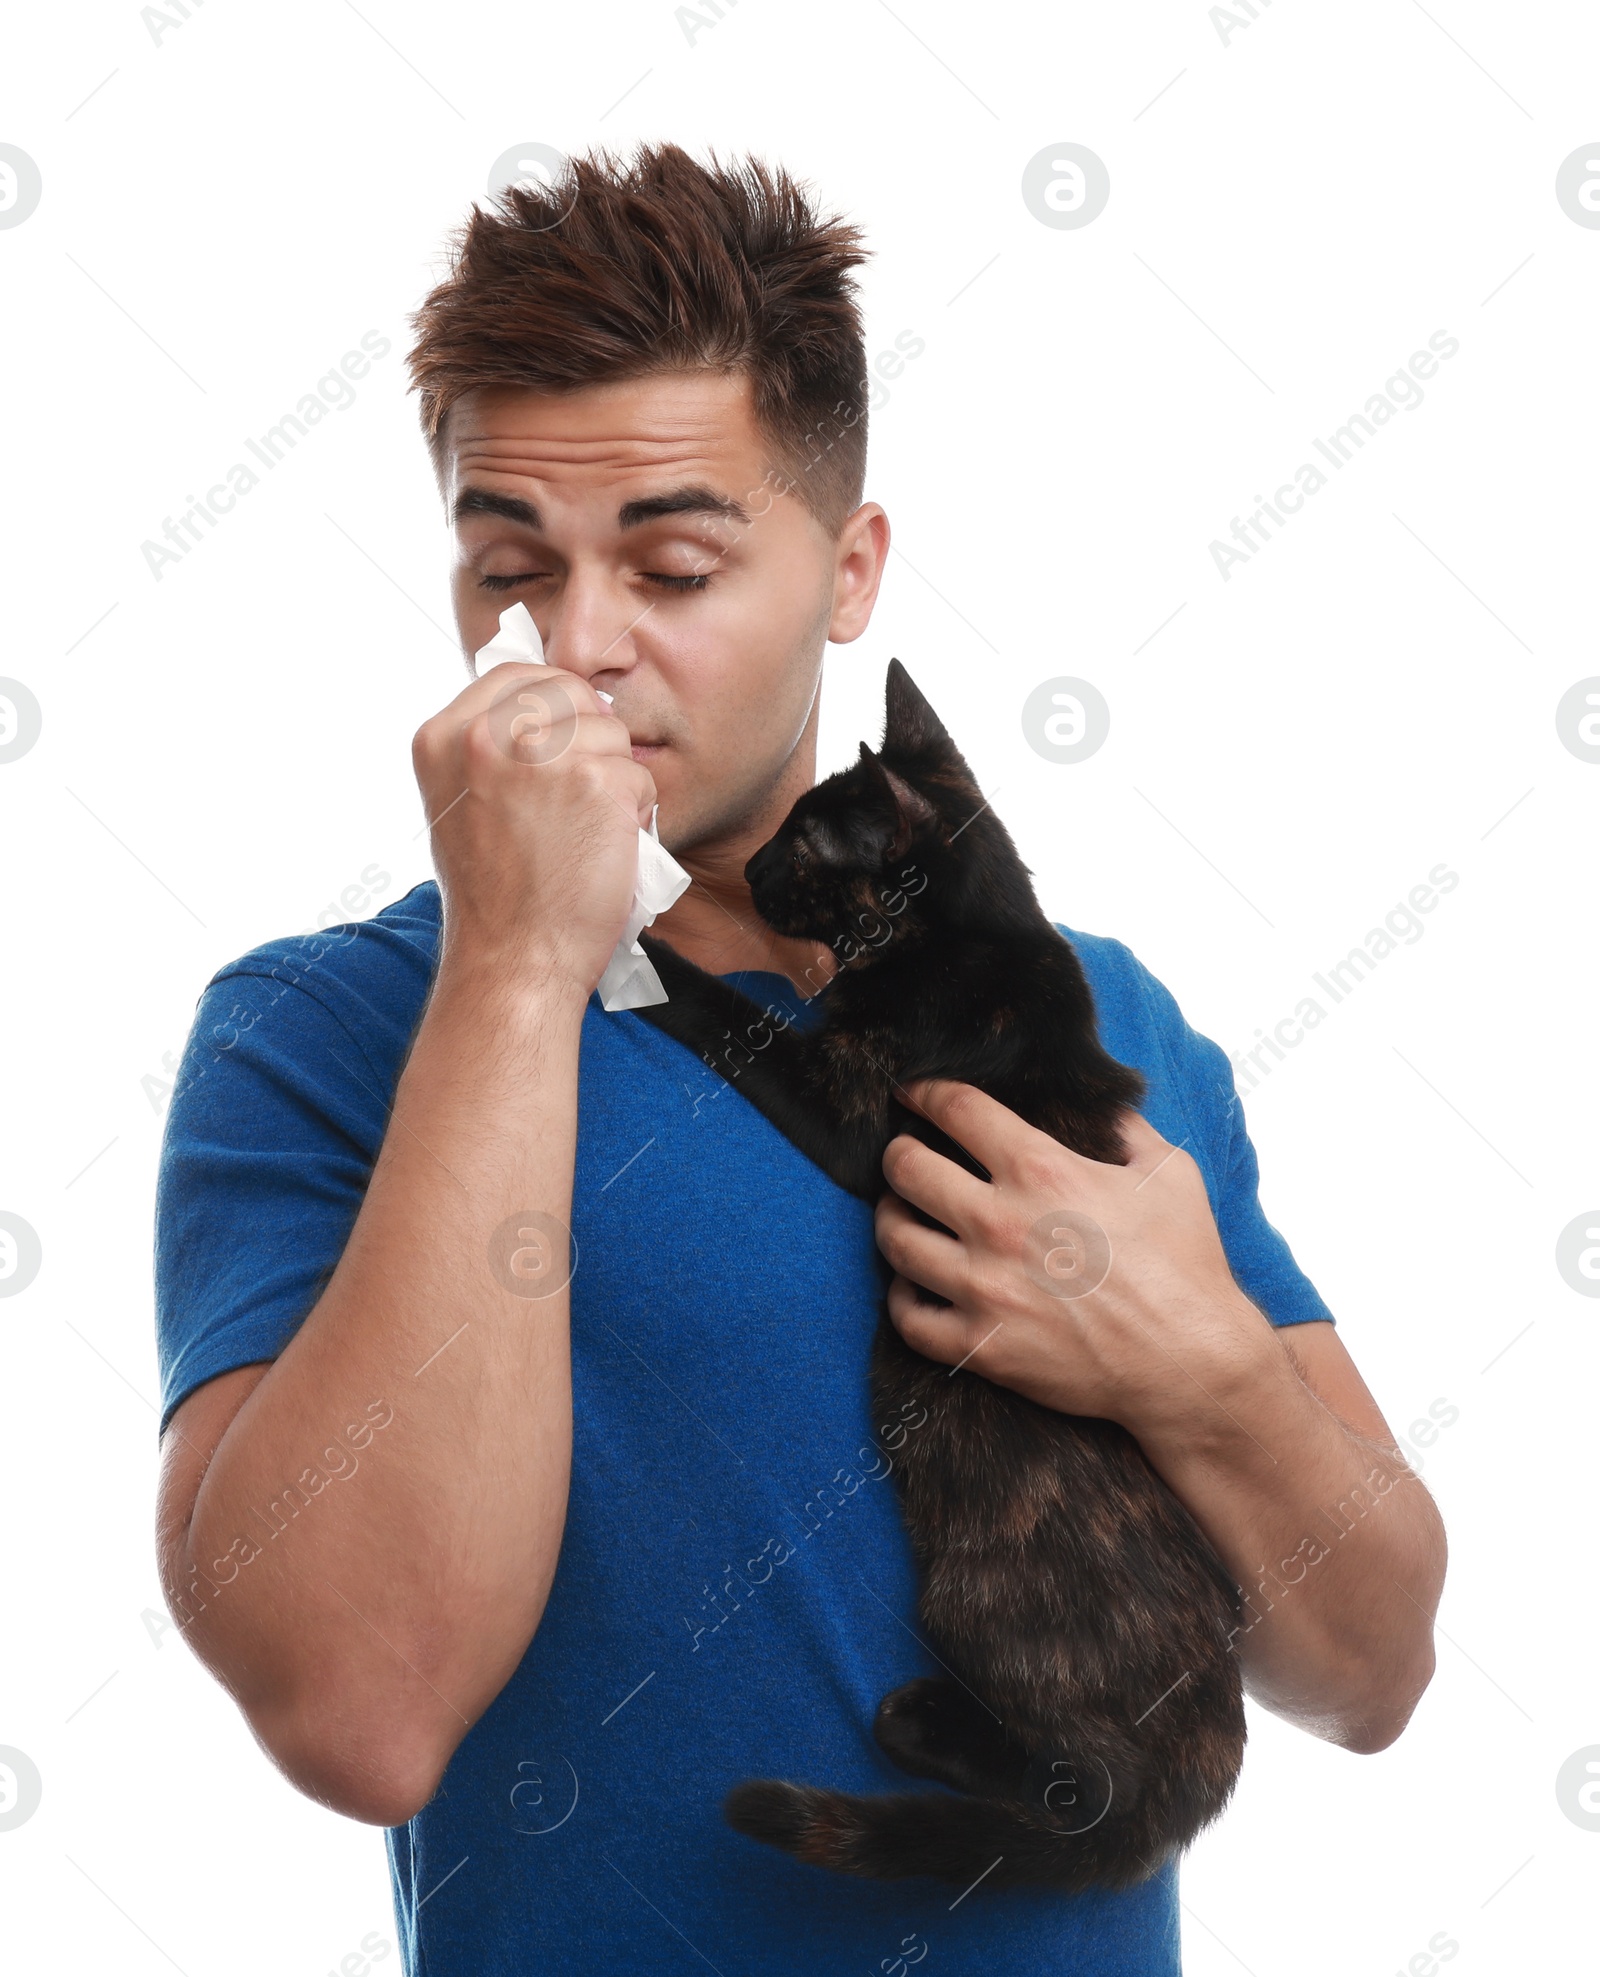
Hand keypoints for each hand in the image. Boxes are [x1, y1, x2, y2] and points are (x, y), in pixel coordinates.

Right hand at [413, 658, 656, 999]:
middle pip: (573, 693)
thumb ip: (491, 748)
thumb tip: (549, 703)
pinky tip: (605, 851)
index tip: (564, 739)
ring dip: (616, 782)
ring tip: (585, 833)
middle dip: (592, 737)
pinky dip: (636, 816)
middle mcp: (485, 736)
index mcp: (443, 737)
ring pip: (613, 735)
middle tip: (579, 797)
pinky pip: (641, 778)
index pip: (519, 673)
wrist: (514, 960)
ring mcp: (542, 755)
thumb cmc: (496, 896)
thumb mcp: (462, 803)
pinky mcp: (595, 782)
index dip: (555, 700)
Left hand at [873, 1080, 1266, 1432]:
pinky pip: (908, 1317)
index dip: (926, 1092)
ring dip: (891, 1219)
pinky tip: (913, 1286)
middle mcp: (1000, 1223)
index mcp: (1042, 1170)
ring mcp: (985, 1288)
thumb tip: (1104, 1103)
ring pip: (895, 1239)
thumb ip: (1126, 1129)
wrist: (1190, 1363)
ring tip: (900, 1214)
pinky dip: (901, 1298)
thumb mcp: (1169, 1173)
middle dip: (897, 1154)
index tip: (913, 1093)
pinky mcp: (981, 1346)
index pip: (957, 1109)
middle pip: (907, 1169)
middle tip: (902, 1156)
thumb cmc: (1186, 1265)